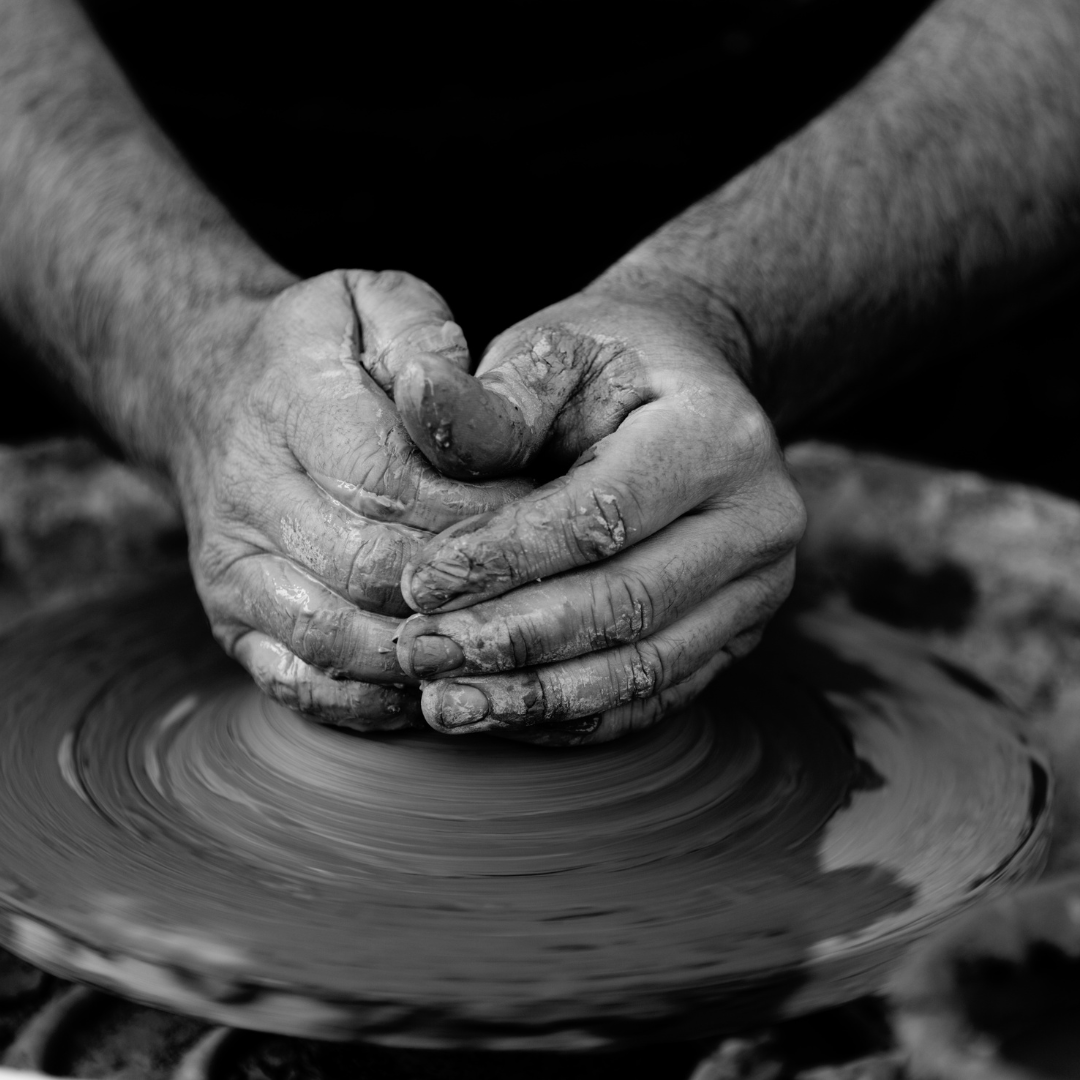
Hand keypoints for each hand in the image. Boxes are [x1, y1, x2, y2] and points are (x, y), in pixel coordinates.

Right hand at [170, 270, 528, 729]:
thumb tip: (453, 404)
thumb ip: (425, 341)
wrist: (213, 393)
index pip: (393, 484)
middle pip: (373, 571)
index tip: (547, 526)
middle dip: (468, 594)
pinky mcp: (232, 622)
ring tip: (503, 652)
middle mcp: (249, 494)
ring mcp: (233, 569)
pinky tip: (435, 687)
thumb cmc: (324, 350)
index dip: (479, 519)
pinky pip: (301, 685)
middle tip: (543, 599)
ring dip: (429, 657)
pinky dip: (374, 703)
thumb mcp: (376, 302)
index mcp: (291, 405)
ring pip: (339, 641)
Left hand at [392, 290, 805, 744]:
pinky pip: (656, 695)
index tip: (418, 585)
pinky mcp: (736, 636)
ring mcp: (758, 588)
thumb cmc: (605, 369)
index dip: (507, 557)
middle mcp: (760, 519)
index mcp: (720, 434)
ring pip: (645, 667)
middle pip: (629, 602)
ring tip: (448, 706)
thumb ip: (494, 398)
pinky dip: (576, 717)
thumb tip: (416, 396)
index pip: (603, 514)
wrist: (683, 393)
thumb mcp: (555, 353)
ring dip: (538, 697)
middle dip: (515, 640)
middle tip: (420, 657)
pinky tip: (503, 717)